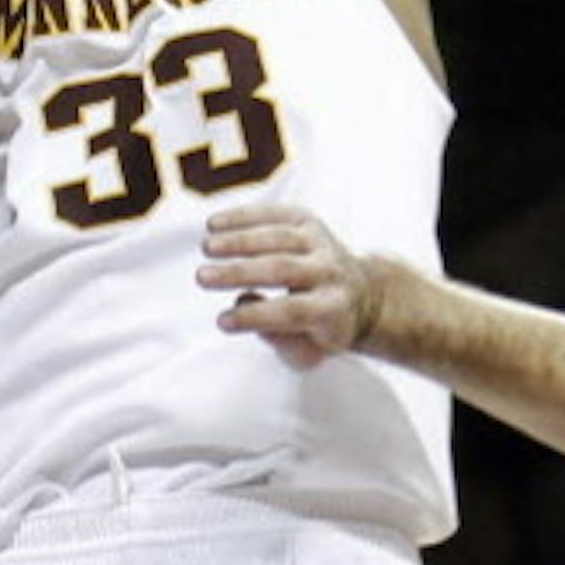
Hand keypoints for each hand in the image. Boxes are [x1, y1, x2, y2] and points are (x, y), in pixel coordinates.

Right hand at [196, 203, 377, 364]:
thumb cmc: (322, 330)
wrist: (362, 295)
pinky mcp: (309, 222)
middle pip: (283, 269)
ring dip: (239, 240)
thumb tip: (243, 304)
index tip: (220, 322)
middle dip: (239, 273)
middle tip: (202, 278)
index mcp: (334, 309)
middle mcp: (332, 272)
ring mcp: (322, 242)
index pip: (292, 312)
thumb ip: (279, 338)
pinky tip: (213, 224)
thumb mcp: (307, 351)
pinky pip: (275, 214)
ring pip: (278, 237)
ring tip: (206, 248)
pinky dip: (243, 217)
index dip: (255, 317)